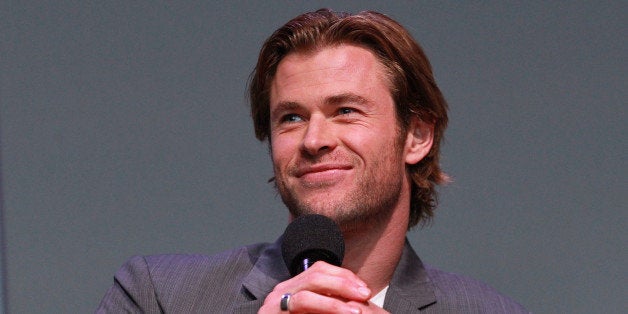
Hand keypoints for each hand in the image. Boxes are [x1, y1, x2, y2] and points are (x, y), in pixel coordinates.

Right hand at [258, 261, 388, 312]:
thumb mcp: (312, 310)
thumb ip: (325, 303)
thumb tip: (356, 297)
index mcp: (292, 286)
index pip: (319, 269)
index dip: (344, 276)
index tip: (364, 288)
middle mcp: (281, 291)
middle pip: (314, 277)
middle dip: (343, 284)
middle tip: (365, 295)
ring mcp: (273, 306)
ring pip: (306, 297)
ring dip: (334, 304)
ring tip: (356, 311)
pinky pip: (300, 309)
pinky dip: (322, 311)